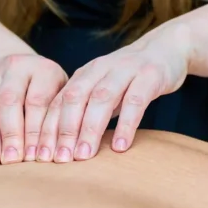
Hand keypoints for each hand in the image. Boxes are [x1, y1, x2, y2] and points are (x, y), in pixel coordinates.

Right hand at [0, 53, 67, 164]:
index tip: (34, 157)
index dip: (34, 131)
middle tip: (10, 160)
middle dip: (10, 134)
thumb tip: (57, 152)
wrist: (22, 65)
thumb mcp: (62, 94)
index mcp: (44, 70)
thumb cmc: (50, 90)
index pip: (37, 102)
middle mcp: (18, 68)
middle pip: (10, 101)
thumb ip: (58, 118)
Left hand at [36, 24, 191, 162]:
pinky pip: (135, 101)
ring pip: (102, 99)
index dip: (47, 129)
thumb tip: (63, 147)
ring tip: (84, 156)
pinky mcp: (150, 76)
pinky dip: (126, 124)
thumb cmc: (130, 78)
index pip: (58, 101)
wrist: (167, 48)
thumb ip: (86, 111)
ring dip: (90, 129)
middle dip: (64, 130)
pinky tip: (120, 146)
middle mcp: (100, 69)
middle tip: (59, 159)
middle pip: (74, 99)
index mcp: (84, 74)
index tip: (41, 156)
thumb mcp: (103, 90)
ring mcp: (125, 70)